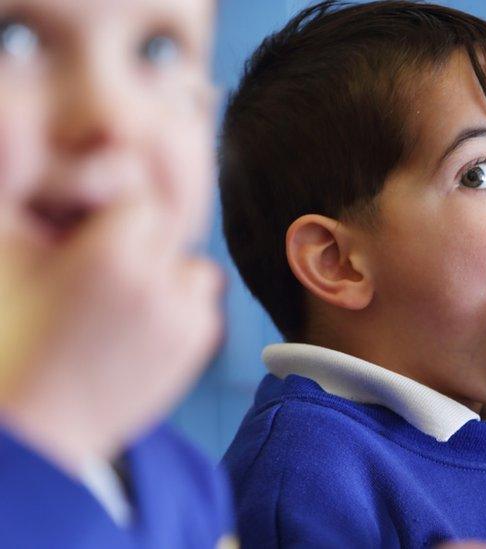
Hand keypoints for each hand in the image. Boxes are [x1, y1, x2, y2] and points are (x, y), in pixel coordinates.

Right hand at [0, 183, 222, 473]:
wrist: (39, 422)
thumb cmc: (12, 334)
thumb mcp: (11, 257)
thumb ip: (36, 197)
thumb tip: (49, 148)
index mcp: (108, 257)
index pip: (138, 201)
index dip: (111, 218)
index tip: (86, 241)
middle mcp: (156, 284)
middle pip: (171, 231)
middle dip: (142, 244)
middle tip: (104, 277)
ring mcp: (184, 315)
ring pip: (190, 265)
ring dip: (164, 276)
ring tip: (116, 308)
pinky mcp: (199, 342)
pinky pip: (198, 302)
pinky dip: (175, 310)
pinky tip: (134, 333)